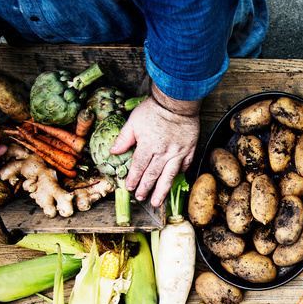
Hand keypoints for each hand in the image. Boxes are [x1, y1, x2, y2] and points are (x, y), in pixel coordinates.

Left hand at [110, 92, 199, 206]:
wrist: (177, 102)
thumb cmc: (154, 109)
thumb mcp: (133, 121)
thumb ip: (124, 138)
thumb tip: (113, 152)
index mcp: (147, 146)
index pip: (138, 167)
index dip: (133, 178)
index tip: (129, 187)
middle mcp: (162, 153)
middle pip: (152, 175)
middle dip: (145, 188)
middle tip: (141, 198)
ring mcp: (177, 153)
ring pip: (169, 176)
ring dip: (161, 190)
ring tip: (157, 201)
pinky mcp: (189, 149)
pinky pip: (185, 165)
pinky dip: (180, 173)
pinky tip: (176, 179)